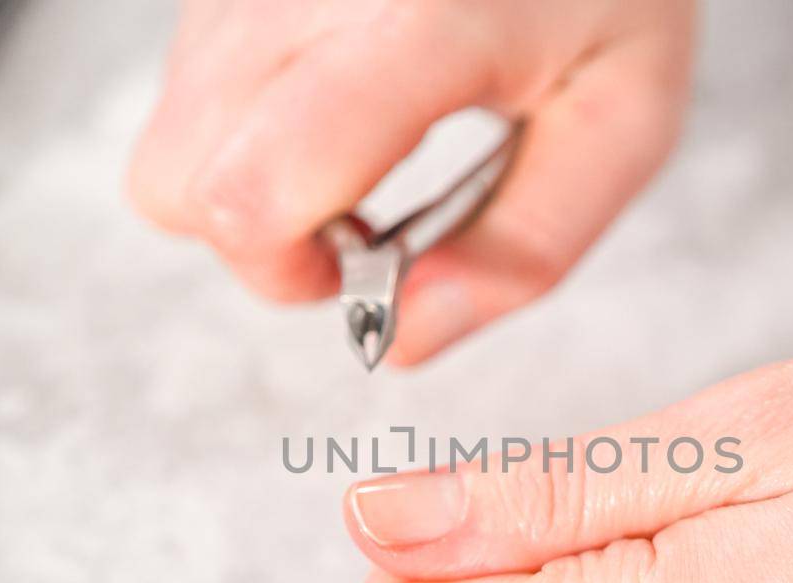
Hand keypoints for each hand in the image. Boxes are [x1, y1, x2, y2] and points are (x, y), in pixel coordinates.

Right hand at [126, 0, 694, 364]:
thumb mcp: (622, 120)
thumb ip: (525, 249)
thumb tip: (405, 341)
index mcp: (413, 25)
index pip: (254, 192)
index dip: (291, 274)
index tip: (362, 269)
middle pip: (175, 183)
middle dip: (259, 242)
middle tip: (362, 218)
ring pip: (169, 136)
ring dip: (250, 177)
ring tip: (361, 140)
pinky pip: (186, 82)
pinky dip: (247, 120)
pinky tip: (337, 89)